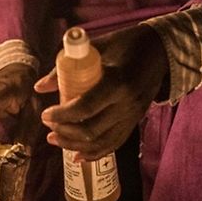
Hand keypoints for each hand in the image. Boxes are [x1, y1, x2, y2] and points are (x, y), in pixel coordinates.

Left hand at [37, 24, 167, 160]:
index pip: (85, 108)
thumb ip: (66, 67)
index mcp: (117, 82)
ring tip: (54, 140)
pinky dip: (95, 153)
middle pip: (92, 131)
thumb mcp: (97, 46)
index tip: (45, 114)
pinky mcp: (135, 121)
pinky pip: (114, 144)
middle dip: (65, 132)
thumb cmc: (126, 44)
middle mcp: (127, 104)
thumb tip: (39, 87)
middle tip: (48, 126)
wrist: (162, 50)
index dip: (62, 116)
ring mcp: (133, 116)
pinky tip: (77, 156)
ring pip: (102, 143)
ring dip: (75, 146)